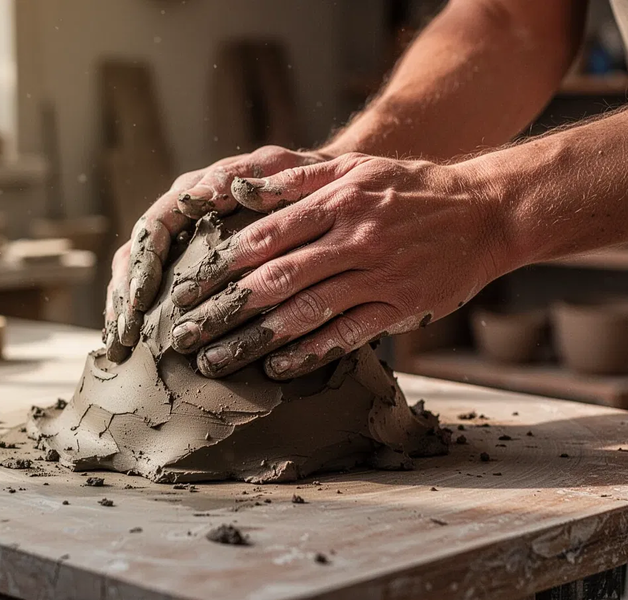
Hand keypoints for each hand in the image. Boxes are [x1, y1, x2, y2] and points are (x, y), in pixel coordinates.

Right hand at [104, 145, 330, 361]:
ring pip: (137, 275)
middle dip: (126, 296)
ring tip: (121, 345)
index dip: (143, 264)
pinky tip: (132, 345)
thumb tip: (202, 194)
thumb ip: (243, 177)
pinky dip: (141, 316)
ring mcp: (181, 242)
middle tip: (125, 334)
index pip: (153, 228)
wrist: (318, 186)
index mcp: (192, 192)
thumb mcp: (278, 170)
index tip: (141, 298)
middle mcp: (179, 217)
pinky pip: (156, 292)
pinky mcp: (190, 267)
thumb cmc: (301, 178)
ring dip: (126, 310)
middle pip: (135, 256)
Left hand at [168, 153, 506, 378]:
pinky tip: (278, 367)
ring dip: (257, 339)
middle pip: (276, 280)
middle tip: (185, 335)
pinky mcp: (400, 306)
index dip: (219, 266)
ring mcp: (379, 276)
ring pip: (306, 313)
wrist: (485, 211)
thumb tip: (236, 192)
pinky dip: (311, 352)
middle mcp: (354, 239)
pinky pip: (348, 334)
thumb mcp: (354, 167)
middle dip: (224, 310)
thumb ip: (294, 179)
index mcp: (337, 202)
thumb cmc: (409, 187)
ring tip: (217, 360)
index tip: (185, 289)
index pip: (263, 238)